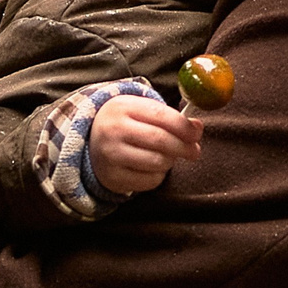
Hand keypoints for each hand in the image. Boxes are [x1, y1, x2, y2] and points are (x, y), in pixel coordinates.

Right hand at [88, 93, 203, 194]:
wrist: (90, 142)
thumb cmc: (126, 124)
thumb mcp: (141, 111)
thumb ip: (170, 116)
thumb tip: (197, 127)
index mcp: (123, 107)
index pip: (161, 116)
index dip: (184, 127)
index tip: (196, 134)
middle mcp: (113, 130)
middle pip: (161, 141)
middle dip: (184, 147)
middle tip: (194, 151)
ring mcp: (111, 155)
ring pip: (158, 162)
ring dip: (170, 161)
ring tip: (167, 156)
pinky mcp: (113, 177)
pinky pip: (150, 181)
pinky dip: (159, 176)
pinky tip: (152, 168)